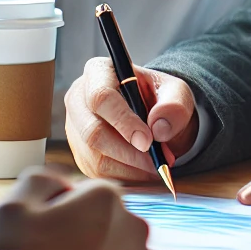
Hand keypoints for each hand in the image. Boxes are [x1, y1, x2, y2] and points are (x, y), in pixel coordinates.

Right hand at [65, 57, 198, 181]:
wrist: (153, 113)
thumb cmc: (160, 96)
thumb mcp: (175, 91)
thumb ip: (174, 105)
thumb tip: (159, 128)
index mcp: (98, 72)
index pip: (101, 97)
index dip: (123, 121)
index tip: (148, 141)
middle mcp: (79, 100)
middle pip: (92, 132)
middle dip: (128, 151)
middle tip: (156, 162)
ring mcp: (75, 129)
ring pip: (94, 157)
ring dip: (130, 167)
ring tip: (157, 166)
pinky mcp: (79, 153)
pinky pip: (97, 173)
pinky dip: (125, 176)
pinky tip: (145, 172)